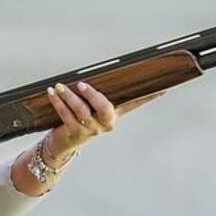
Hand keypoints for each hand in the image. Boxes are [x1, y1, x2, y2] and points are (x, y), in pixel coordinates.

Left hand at [44, 81, 164, 161]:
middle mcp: (105, 124)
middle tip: (82, 85)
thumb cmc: (80, 119)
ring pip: (81, 111)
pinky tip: (52, 93)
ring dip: (69, 97)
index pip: (135, 103)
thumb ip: (99, 93)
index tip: (163, 89)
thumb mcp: (93, 108)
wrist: (63, 144)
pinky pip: (66, 115)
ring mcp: (91, 130)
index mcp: (115, 115)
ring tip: (60, 86)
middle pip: (105, 109)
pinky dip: (58, 102)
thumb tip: (101, 71)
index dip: (149, 97)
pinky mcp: (75, 133)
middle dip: (93, 96)